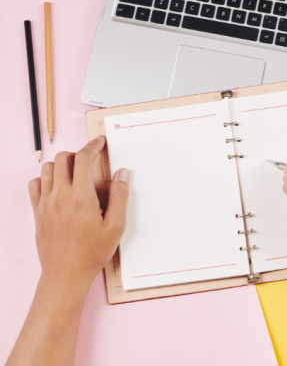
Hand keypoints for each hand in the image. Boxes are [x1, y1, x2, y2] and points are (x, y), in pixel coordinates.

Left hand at [28, 136, 129, 288]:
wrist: (66, 274)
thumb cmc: (92, 253)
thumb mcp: (116, 226)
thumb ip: (120, 196)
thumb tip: (122, 174)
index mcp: (81, 198)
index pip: (83, 159)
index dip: (92, 146)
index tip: (99, 142)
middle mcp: (60, 196)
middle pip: (62, 158)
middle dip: (77, 153)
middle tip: (89, 160)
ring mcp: (45, 204)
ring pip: (47, 169)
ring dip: (61, 164)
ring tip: (74, 172)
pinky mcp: (37, 212)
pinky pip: (35, 185)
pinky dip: (45, 179)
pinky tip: (57, 186)